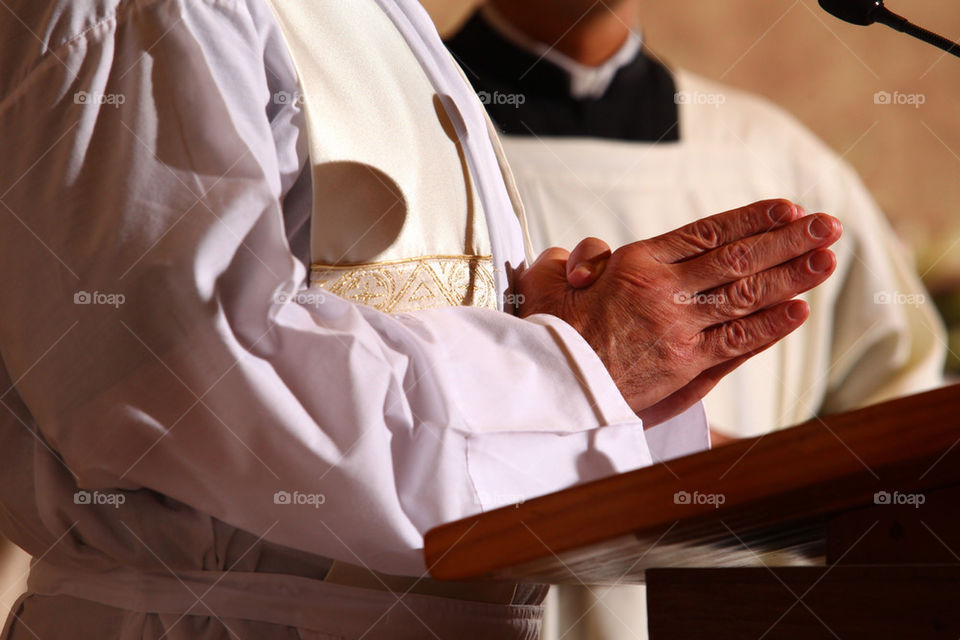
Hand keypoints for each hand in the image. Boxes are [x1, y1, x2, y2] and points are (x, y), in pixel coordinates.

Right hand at [516, 199, 841, 426]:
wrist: (547, 384)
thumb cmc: (546, 332)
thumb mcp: (547, 280)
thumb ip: (573, 261)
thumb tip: (581, 256)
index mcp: (635, 263)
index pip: (707, 232)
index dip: (752, 218)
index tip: (787, 208)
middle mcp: (664, 290)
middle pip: (738, 258)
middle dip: (789, 239)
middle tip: (828, 225)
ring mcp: (678, 329)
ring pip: (746, 295)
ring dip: (792, 275)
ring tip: (827, 258)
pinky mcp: (685, 366)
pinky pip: (737, 341)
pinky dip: (771, 325)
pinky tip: (800, 309)